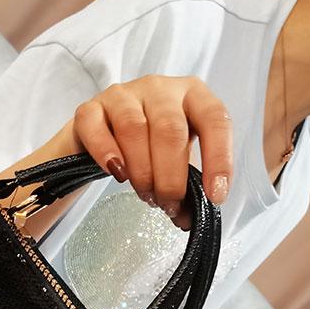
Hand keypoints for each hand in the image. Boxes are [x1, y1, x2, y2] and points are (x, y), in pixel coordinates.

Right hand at [68, 75, 232, 223]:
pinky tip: (117, 173)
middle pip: (170, 130)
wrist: (102, 135)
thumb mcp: (174, 160)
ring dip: (142, 171)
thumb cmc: (146, 146)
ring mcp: (122, 95)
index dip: (219, 159)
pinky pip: (97, 127)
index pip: (215, 119)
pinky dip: (107, 153)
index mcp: (191, 95)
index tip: (214, 196)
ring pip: (134, 129)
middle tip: (167, 204)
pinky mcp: (90, 109)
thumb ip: (184, 187)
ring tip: (144, 194)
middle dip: (171, 177)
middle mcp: (159, 89)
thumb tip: (185, 219)